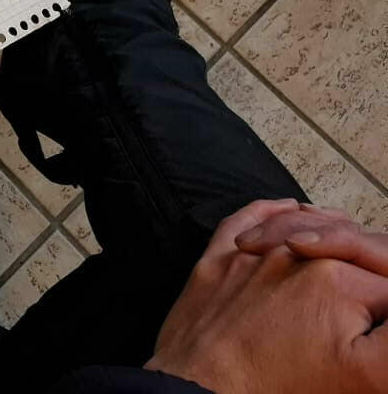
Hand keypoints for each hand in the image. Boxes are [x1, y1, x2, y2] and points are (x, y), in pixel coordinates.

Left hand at [146, 198, 387, 393]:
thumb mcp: (366, 378)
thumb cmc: (281, 391)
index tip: (378, 320)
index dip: (387, 303)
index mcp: (340, 282)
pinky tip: (290, 210)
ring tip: (344, 249)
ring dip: (329, 231)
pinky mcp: (217, 259)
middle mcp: (296, 255)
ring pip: (305, 221)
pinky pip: (248, 216)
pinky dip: (273, 212)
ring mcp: (253, 253)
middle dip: (368, 264)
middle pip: (352, 245)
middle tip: (369, 298)